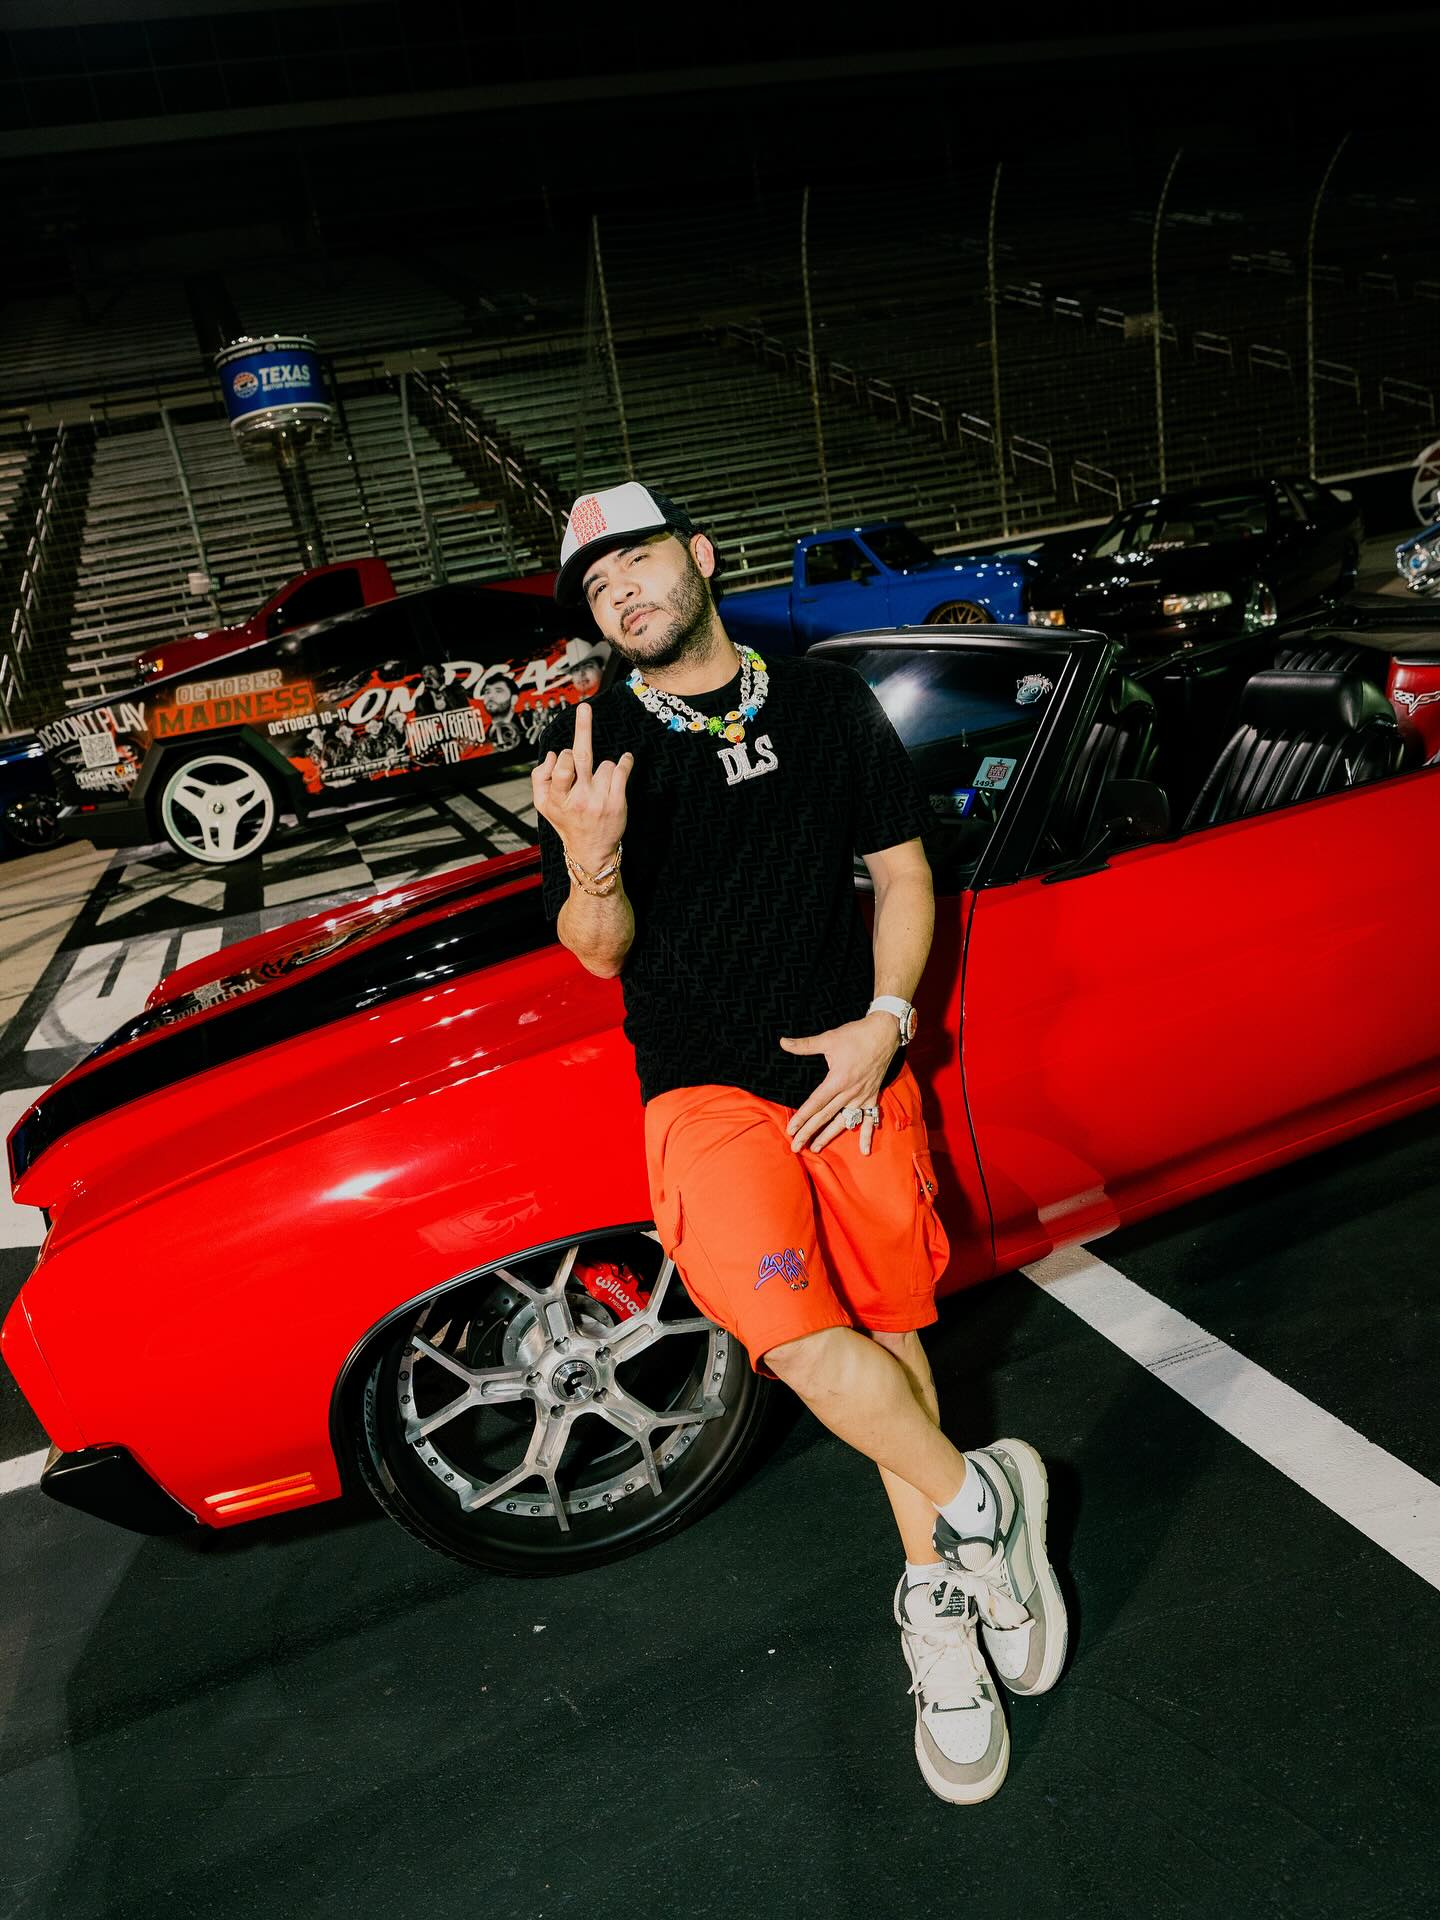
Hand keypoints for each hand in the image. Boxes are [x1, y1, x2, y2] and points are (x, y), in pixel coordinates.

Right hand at [532, 700, 632, 870]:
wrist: (590, 851)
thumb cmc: (566, 821)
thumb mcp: (542, 805)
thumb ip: (540, 778)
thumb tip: (552, 754)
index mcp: (556, 798)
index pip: (560, 766)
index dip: (564, 757)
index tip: (565, 754)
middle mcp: (577, 799)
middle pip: (579, 757)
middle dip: (583, 728)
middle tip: (585, 707)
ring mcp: (598, 801)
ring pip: (603, 763)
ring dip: (602, 769)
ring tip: (598, 787)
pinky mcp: (617, 803)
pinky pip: (622, 770)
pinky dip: (625, 762)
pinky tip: (625, 761)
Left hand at [779, 1013, 897, 1154]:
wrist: (884, 1033)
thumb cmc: (855, 1035)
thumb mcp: (828, 1039)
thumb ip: (805, 1045)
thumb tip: (782, 1042)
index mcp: (838, 1080)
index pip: (816, 1103)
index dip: (802, 1117)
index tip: (790, 1130)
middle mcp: (850, 1092)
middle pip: (825, 1116)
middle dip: (809, 1132)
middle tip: (796, 1146)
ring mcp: (862, 1096)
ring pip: (843, 1121)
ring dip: (829, 1136)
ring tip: (816, 1148)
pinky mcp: (872, 1096)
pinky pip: (870, 1119)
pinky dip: (867, 1135)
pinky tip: (864, 1151)